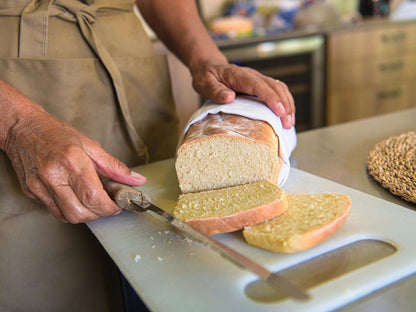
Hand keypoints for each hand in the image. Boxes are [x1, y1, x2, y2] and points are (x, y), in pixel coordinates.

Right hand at [3, 106, 145, 223]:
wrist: (22, 128)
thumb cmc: (55, 133)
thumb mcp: (90, 145)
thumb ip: (114, 166)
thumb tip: (136, 180)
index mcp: (72, 162)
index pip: (94, 197)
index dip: (110, 207)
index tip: (118, 204)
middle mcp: (54, 177)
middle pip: (80, 213)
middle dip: (99, 214)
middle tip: (107, 204)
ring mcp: (40, 187)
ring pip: (67, 217)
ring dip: (85, 214)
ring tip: (91, 201)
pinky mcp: (31, 193)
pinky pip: (55, 211)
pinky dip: (69, 210)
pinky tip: (75, 198)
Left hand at [191, 63, 295, 128]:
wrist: (208, 67)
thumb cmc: (207, 76)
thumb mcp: (205, 84)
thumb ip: (216, 90)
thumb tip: (230, 97)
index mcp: (240, 76)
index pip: (260, 87)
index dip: (272, 99)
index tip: (280, 112)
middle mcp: (253, 76)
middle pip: (275, 88)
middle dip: (285, 106)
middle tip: (288, 124)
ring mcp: (258, 80)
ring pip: (280, 89)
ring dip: (288, 105)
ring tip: (290, 123)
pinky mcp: (260, 85)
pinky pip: (277, 92)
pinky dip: (285, 103)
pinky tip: (286, 116)